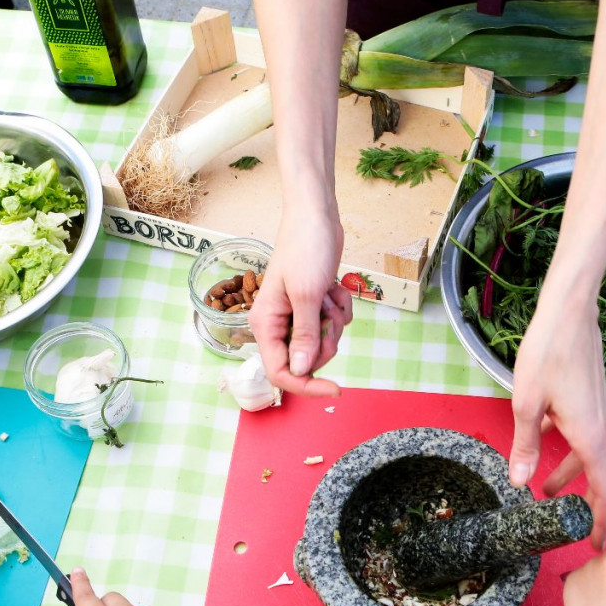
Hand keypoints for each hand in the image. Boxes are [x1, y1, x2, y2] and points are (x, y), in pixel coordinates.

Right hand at [249, 206, 351, 396]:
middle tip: (329, 314)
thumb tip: (299, 371)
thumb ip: (305, 336)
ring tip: (329, 294)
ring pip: (323, 342)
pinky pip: (333, 323)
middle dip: (326, 339)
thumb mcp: (307, 295)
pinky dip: (339, 307)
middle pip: (306, 360)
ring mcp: (296, 315)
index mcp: (266, 324)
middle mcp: (278, 324)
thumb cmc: (306, 249)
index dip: (307, 384)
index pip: (281, 372)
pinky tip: (333, 288)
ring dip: (334, 320)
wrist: (317, 217)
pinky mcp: (313, 306)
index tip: (336, 388)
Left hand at [509, 298, 605, 546]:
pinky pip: (585, 436)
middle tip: (577, 527)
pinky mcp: (591, 401)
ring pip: (593, 456)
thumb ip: (524, 445)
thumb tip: (520, 482)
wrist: (569, 314)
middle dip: (593, 505)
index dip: (602, 519)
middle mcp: (602, 428)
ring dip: (574, 476)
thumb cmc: (548, 353)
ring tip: (547, 491)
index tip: (596, 542)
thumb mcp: (526, 404)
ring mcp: (599, 414)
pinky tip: (544, 444)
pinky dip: (571, 450)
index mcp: (591, 436)